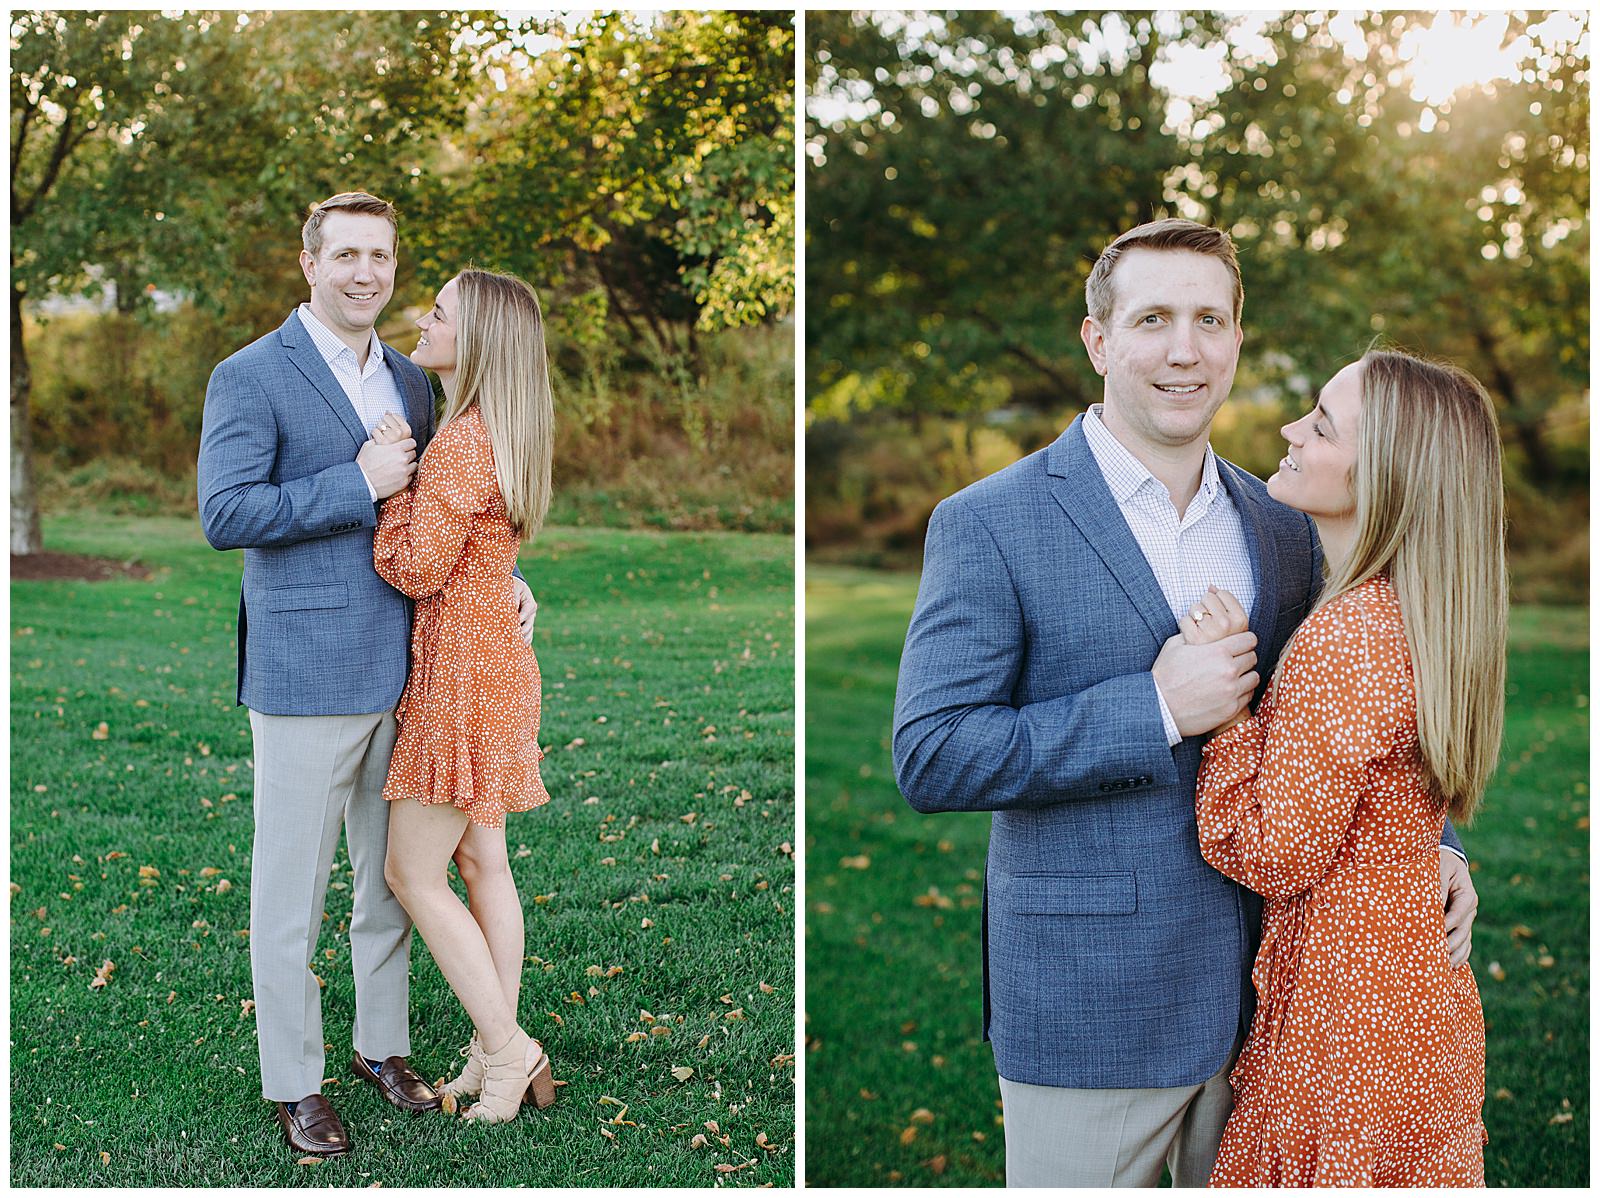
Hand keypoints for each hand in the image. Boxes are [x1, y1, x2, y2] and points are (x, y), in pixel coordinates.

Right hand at [357, 437, 416, 499]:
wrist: (362, 482)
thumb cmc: (364, 464)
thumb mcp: (369, 446)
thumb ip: (379, 440)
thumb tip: (381, 438)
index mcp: (396, 449)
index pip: (412, 442)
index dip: (408, 444)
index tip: (404, 446)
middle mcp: (403, 459)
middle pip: (413, 453)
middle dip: (407, 454)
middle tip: (399, 457)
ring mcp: (405, 471)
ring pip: (414, 465)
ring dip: (408, 465)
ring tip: (399, 466)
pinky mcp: (404, 482)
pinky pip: (411, 476)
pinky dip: (406, 475)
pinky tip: (398, 475)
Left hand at [372, 414, 411, 445]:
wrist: (387, 463)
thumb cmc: (393, 447)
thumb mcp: (401, 434)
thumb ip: (396, 422)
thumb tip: (387, 411)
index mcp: (407, 431)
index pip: (394, 415)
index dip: (390, 421)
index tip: (392, 429)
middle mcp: (400, 433)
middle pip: (386, 417)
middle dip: (384, 424)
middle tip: (386, 434)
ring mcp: (391, 437)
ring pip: (379, 423)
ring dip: (378, 430)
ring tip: (382, 438)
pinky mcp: (382, 441)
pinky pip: (374, 431)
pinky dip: (373, 435)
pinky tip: (377, 441)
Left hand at [510, 576, 537, 643]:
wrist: (515, 588)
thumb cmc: (513, 587)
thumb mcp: (513, 588)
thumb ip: (512, 598)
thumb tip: (511, 609)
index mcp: (530, 604)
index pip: (526, 613)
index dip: (520, 619)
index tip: (512, 625)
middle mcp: (532, 614)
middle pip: (528, 625)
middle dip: (521, 632)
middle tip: (512, 639)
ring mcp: (530, 620)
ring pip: (529, 632)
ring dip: (523, 639)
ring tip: (516, 647)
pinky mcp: (527, 625)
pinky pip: (529, 635)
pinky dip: (526, 641)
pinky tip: (521, 648)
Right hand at [1151, 630, 1257, 737]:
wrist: (1159, 707)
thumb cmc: (1164, 676)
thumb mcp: (1174, 646)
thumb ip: (1194, 635)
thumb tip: (1200, 628)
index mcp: (1218, 651)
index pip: (1249, 639)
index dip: (1244, 640)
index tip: (1239, 644)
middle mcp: (1229, 670)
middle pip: (1253, 657)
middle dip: (1244, 656)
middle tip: (1234, 660)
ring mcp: (1232, 691)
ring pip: (1253, 677)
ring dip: (1245, 675)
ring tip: (1233, 677)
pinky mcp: (1231, 708)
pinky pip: (1248, 695)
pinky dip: (1242, 692)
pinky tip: (1229, 691)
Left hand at [1180, 586, 1248, 645]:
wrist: (1209, 673)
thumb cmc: (1220, 645)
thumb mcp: (1233, 626)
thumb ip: (1225, 604)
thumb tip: (1211, 586)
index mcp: (1241, 621)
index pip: (1223, 593)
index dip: (1217, 603)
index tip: (1218, 617)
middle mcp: (1227, 625)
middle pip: (1208, 597)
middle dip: (1205, 608)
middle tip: (1208, 626)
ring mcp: (1210, 631)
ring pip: (1194, 607)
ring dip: (1194, 617)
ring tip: (1201, 632)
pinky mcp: (1194, 638)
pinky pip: (1184, 619)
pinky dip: (1184, 627)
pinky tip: (1191, 637)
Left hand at [1440, 850, 1476, 966]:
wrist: (1446, 861)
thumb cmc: (1440, 863)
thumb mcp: (1439, 868)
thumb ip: (1437, 886)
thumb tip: (1433, 907)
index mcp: (1467, 896)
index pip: (1457, 915)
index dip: (1446, 926)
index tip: (1432, 936)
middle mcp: (1470, 910)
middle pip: (1462, 932)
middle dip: (1449, 945)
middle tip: (1435, 957)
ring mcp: (1467, 919)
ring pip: (1465, 941)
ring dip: (1455, 955)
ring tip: (1443, 968)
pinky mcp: (1461, 925)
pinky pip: (1464, 944)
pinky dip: (1460, 956)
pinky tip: (1452, 968)